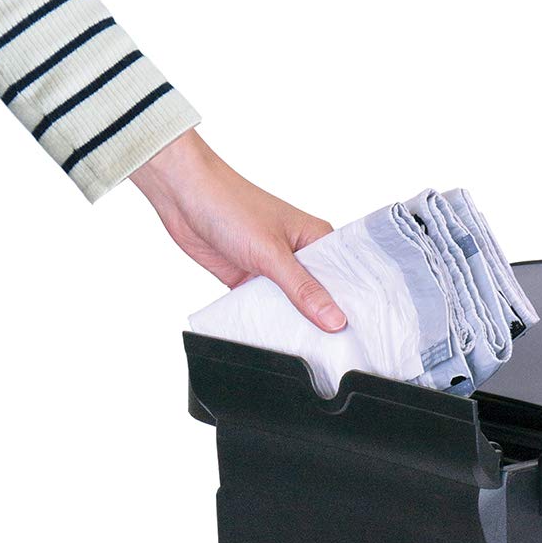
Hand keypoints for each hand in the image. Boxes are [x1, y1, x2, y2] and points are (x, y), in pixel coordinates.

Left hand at [131, 129, 346, 331]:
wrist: (183, 195)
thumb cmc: (230, 204)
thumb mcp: (272, 252)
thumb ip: (303, 289)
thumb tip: (334, 318)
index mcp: (316, 239)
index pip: (345, 279)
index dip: (352, 305)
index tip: (358, 333)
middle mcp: (299, 255)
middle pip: (321, 297)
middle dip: (323, 319)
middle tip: (334, 347)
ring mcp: (274, 269)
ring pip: (293, 306)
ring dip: (293, 321)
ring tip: (307, 347)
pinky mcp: (251, 280)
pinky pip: (265, 308)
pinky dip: (267, 320)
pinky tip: (274, 335)